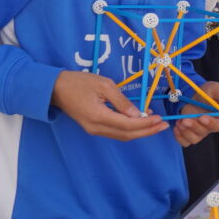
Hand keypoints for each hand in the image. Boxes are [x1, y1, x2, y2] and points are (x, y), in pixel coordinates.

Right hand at [51, 70, 167, 140]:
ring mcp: (94, 130)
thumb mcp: (103, 85)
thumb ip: (121, 101)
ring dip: (140, 132)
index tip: (160, 119)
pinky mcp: (93, 128)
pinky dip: (130, 129)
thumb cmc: (79, 82)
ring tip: (156, 125)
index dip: (146, 124)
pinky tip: (140, 122)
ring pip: (121, 135)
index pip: (128, 125)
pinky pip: (115, 132)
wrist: (54, 89)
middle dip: (147, 131)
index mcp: (98, 116)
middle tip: (164, 125)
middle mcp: (96, 128)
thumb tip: (137, 114)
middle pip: (127, 134)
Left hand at [173, 81, 218, 146]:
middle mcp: (210, 127)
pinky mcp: (189, 133)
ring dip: (186, 132)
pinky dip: (179, 137)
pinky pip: (185, 142)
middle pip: (204, 132)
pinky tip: (176, 127)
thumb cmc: (207, 91)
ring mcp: (199, 131)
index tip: (202, 117)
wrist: (193, 94)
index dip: (211, 123)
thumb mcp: (216, 89)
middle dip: (194, 127)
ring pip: (194, 139)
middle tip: (185, 120)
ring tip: (179, 121)